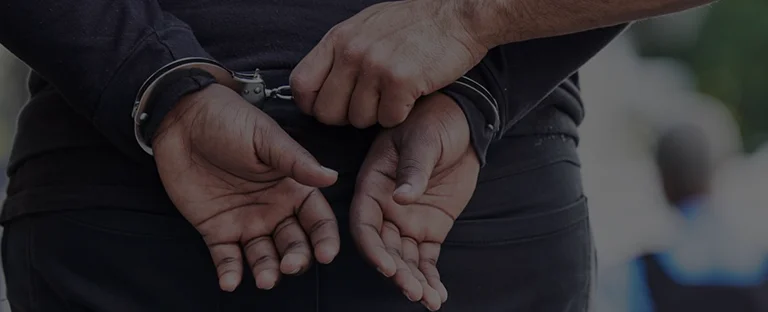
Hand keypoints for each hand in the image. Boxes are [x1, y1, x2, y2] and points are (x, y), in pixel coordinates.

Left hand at [153, 84, 340, 291]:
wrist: (181, 119)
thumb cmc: (230, 120)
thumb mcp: (267, 138)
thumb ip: (298, 162)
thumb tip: (332, 177)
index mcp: (293, 187)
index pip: (318, 220)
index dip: (325, 238)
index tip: (326, 255)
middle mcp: (274, 209)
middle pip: (294, 244)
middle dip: (296, 259)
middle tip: (290, 265)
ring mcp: (245, 222)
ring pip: (264, 257)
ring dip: (267, 271)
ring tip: (264, 279)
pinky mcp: (216, 230)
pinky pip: (227, 258)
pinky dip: (230, 273)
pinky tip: (231, 282)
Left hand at [289, 0, 487, 128]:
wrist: (457, 16)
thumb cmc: (414, 23)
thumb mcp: (365, 27)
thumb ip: (340, 52)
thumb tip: (319, 82)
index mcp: (338, 38)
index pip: (301, 84)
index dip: (313, 104)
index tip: (330, 106)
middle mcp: (352, 52)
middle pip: (327, 112)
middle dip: (346, 117)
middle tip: (369, 104)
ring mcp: (375, 66)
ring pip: (358, 120)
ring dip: (377, 114)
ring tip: (393, 93)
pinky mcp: (401, 81)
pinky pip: (388, 120)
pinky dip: (400, 115)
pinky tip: (410, 95)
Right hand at [350, 93, 479, 310]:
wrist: (462, 122)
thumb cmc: (433, 122)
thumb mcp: (422, 139)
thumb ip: (412, 168)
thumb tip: (401, 198)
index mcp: (373, 185)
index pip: (364, 223)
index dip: (372, 247)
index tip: (388, 266)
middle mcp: (385, 209)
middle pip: (384, 248)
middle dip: (397, 272)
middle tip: (413, 290)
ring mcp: (407, 221)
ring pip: (405, 259)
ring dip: (414, 282)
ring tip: (429, 300)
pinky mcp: (430, 229)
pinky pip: (427, 259)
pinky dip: (431, 278)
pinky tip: (437, 296)